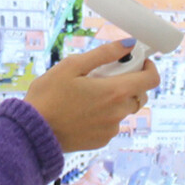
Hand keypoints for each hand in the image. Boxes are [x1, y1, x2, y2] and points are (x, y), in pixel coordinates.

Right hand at [23, 41, 159, 152]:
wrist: (33, 133)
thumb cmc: (48, 97)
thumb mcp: (72, 66)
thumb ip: (104, 54)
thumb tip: (127, 44)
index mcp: (114, 91)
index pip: (151, 79)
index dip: (149, 67)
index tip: (138, 61)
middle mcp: (117, 113)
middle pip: (139, 94)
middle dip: (129, 82)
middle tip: (106, 75)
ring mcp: (110, 129)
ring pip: (124, 109)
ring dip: (115, 99)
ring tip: (88, 94)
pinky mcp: (101, 140)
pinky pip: (111, 123)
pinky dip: (104, 115)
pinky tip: (82, 111)